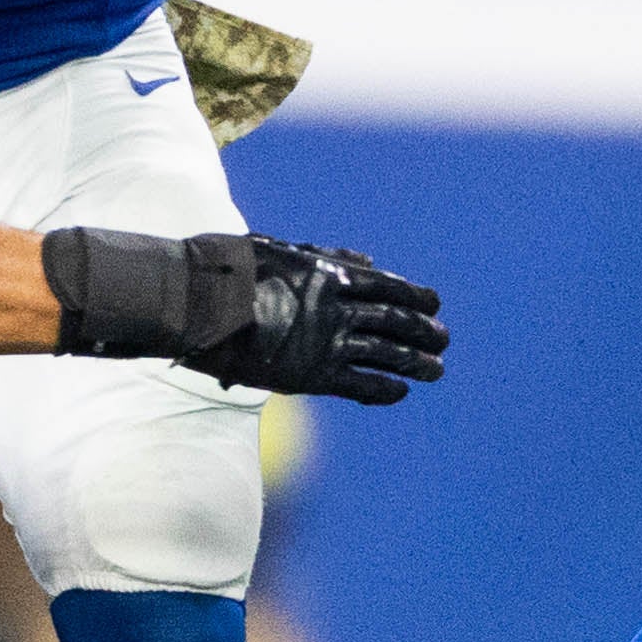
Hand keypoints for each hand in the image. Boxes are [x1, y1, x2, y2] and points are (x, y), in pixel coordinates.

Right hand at [39, 227, 447, 404]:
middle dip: (423, 331)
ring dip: (416, 362)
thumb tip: (367, 259)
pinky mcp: (313, 374)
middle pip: (395, 320)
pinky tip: (400, 392)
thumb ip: (327, 257)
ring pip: (387, 353)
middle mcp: (338, 307)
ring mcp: (328, 342)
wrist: (197, 301)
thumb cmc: (230, 269)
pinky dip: (384, 389)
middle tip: (444, 338)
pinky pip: (361, 385)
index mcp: (330, 274)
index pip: (386, 285)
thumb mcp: (282, 249)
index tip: (434, 302)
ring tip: (436, 370)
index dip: (413, 295)